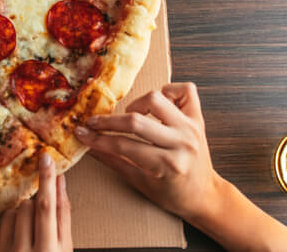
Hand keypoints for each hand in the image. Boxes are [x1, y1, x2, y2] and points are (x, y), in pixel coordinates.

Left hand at [0, 151, 71, 251]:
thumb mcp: (64, 249)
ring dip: (18, 219)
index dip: (47, 180)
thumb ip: (63, 218)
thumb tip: (60, 183)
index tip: (46, 158)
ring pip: (9, 214)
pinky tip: (13, 244)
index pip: (47, 206)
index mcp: (49, 251)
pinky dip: (4, 233)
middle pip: (27, 207)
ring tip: (25, 236)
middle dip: (32, 208)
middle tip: (37, 223)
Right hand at [73, 82, 222, 220]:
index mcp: (167, 164)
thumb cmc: (173, 193)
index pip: (123, 145)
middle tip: (94, 123)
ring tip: (132, 116)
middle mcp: (182, 143)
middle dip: (108, 121)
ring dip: (137, 104)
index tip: (82, 133)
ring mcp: (191, 128)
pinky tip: (158, 105)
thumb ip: (113, 160)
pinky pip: (184, 90)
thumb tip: (88, 146)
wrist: (205, 195)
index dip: (97, 139)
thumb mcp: (140, 182)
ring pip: (157, 98)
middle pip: (136, 121)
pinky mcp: (198, 118)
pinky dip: (168, 91)